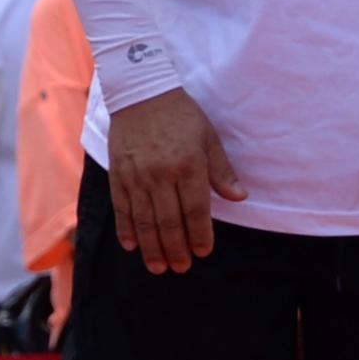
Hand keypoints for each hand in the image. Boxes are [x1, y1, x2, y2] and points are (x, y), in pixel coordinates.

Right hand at [106, 89, 244, 274]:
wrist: (141, 93)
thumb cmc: (181, 115)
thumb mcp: (208, 137)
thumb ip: (222, 171)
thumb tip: (240, 198)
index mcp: (188, 165)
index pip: (196, 210)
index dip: (200, 234)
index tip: (203, 251)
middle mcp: (161, 174)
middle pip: (169, 222)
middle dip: (177, 249)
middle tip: (182, 267)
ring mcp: (137, 176)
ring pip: (145, 221)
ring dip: (152, 248)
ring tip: (159, 267)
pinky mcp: (118, 175)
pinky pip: (122, 208)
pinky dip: (126, 230)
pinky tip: (132, 246)